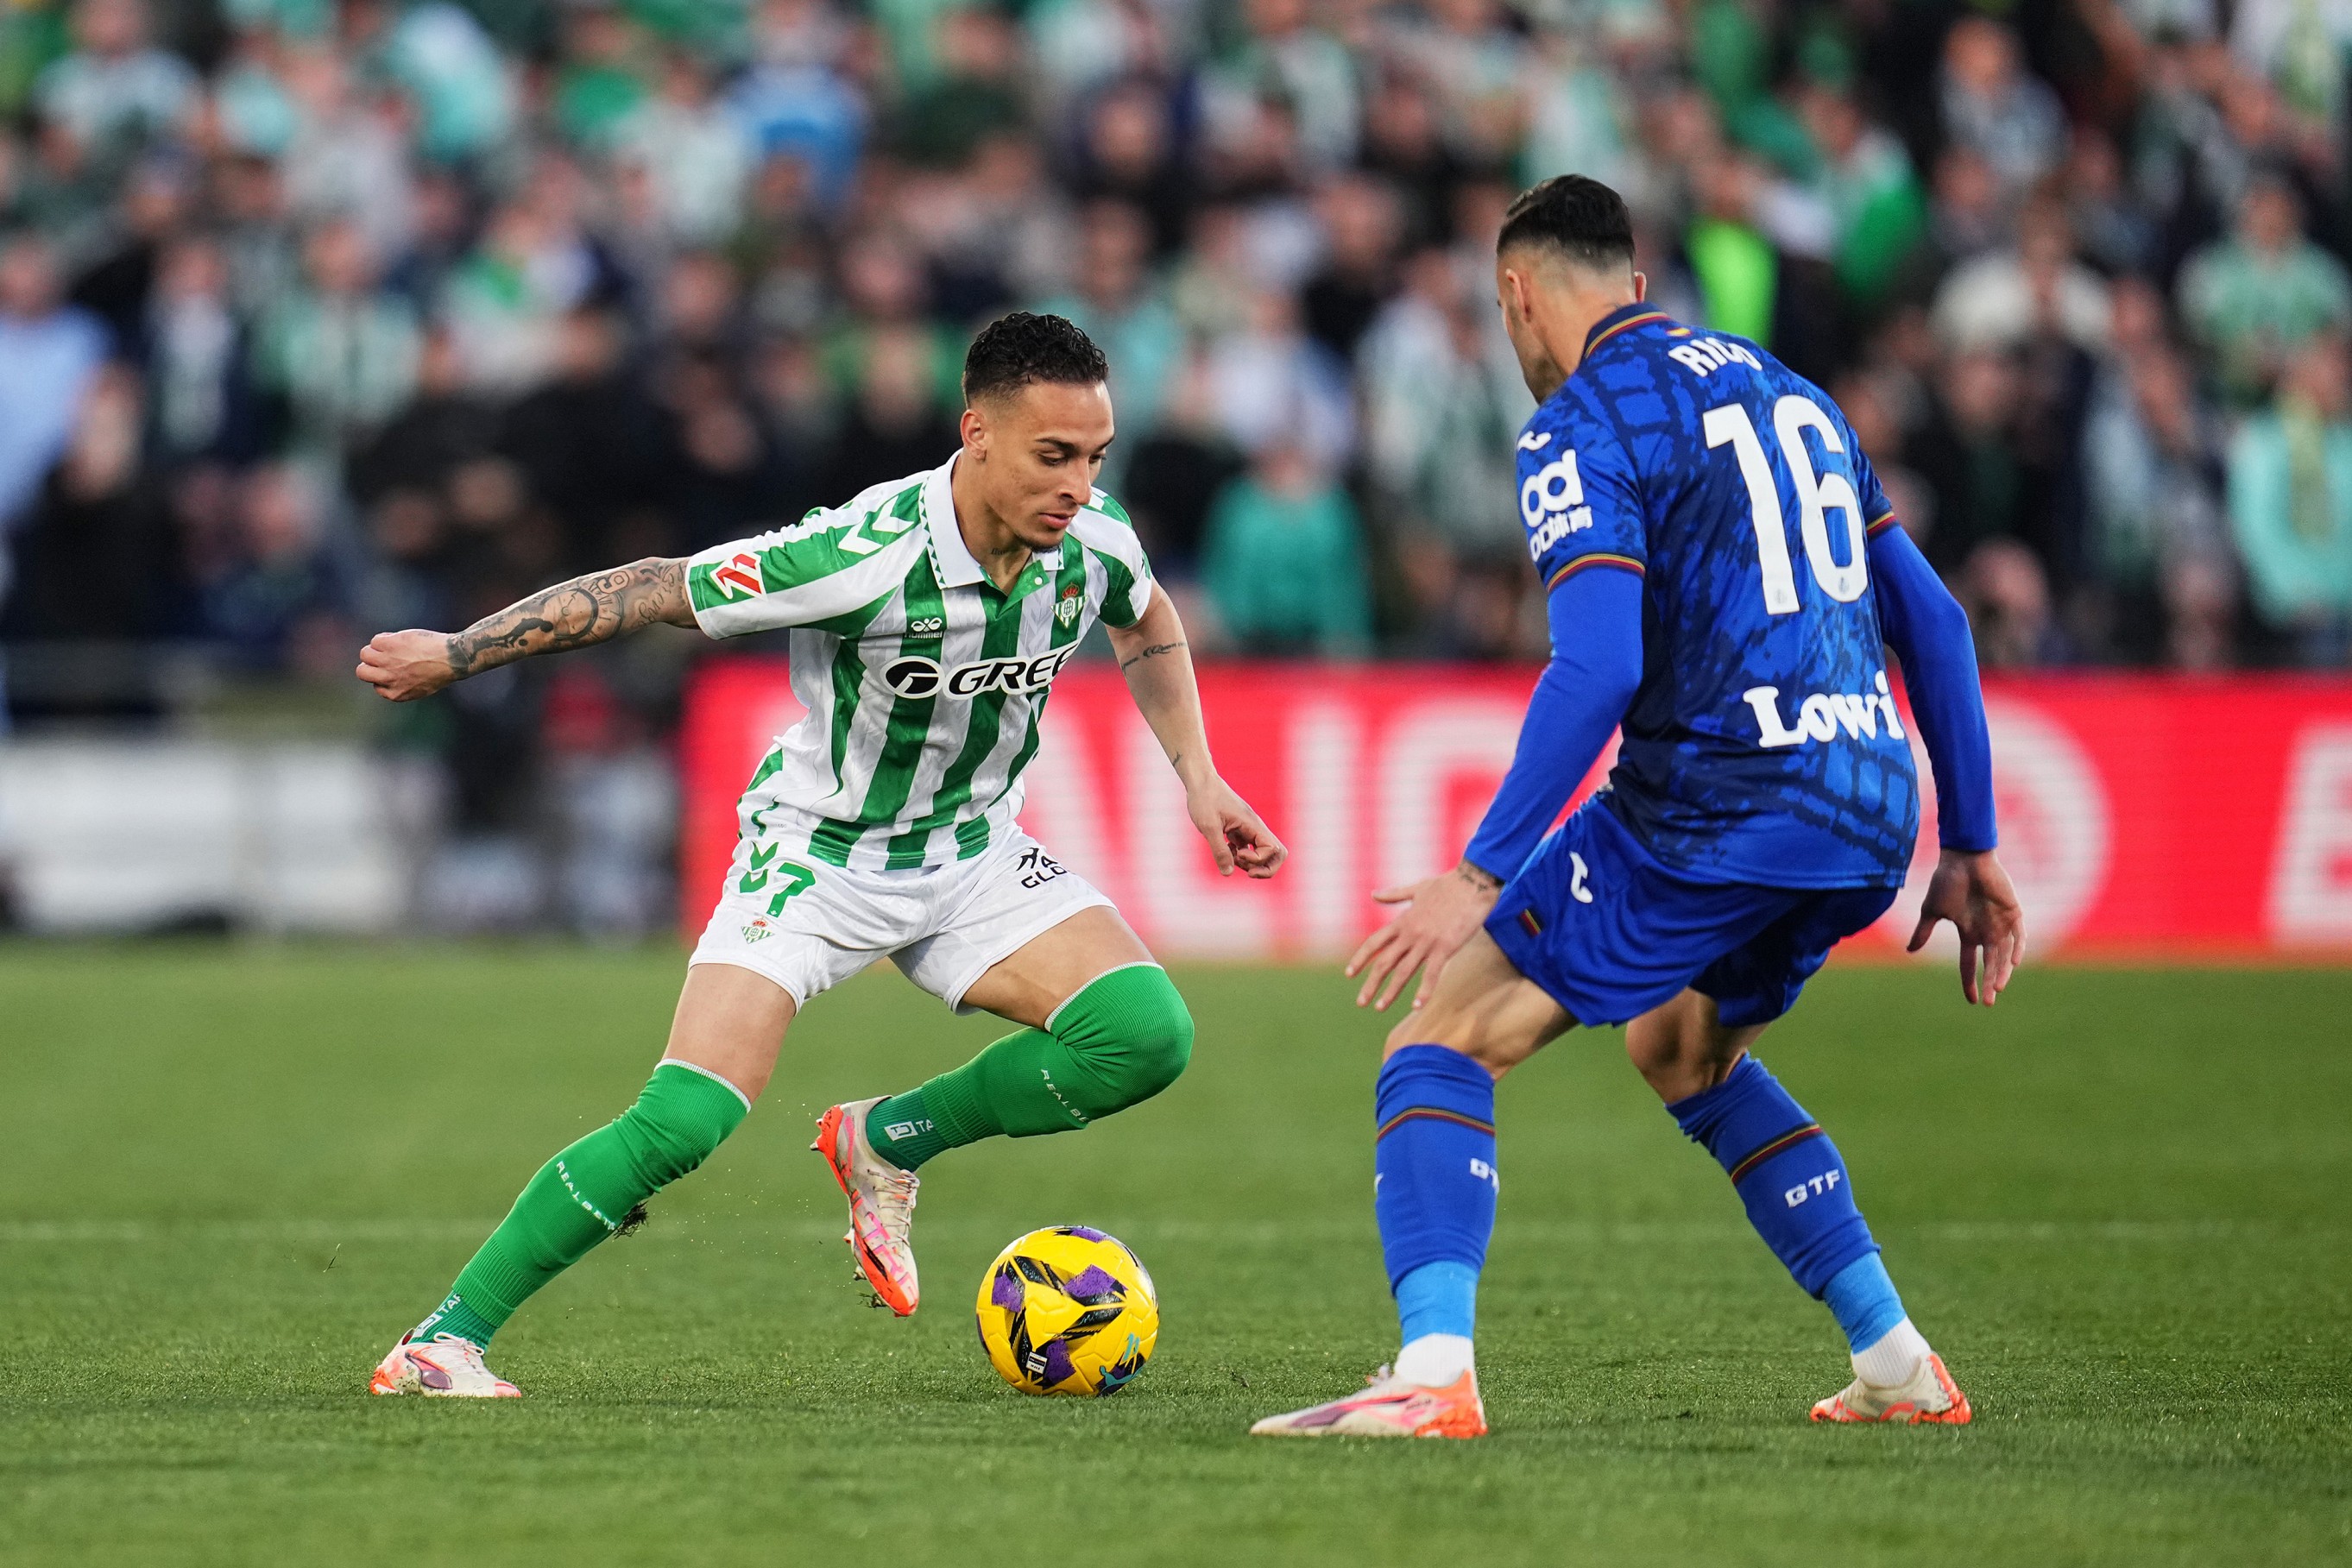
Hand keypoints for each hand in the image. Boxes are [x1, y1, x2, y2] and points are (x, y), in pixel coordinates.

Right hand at [356, 629, 457, 701]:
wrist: (452, 658)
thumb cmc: (440, 671)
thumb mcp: (420, 688)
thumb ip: (402, 686)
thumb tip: (386, 679)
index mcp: (395, 693)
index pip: (375, 685)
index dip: (384, 675)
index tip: (396, 669)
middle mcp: (388, 679)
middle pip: (362, 672)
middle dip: (369, 665)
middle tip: (384, 658)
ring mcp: (388, 661)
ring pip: (365, 654)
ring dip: (376, 649)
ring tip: (392, 647)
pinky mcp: (390, 644)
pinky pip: (376, 640)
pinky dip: (385, 638)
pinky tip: (399, 639)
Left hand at [1186, 776, 1285, 878]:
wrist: (1200, 782)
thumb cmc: (1204, 799)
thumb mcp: (1208, 826)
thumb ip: (1219, 850)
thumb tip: (1227, 873)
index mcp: (1252, 824)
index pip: (1273, 849)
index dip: (1258, 859)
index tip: (1238, 854)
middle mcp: (1255, 827)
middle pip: (1278, 853)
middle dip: (1266, 868)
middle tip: (1248, 872)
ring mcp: (1249, 830)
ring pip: (1263, 854)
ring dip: (1250, 864)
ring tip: (1230, 857)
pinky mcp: (1240, 831)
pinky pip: (1249, 849)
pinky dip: (1239, 856)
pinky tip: (1225, 849)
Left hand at [1346, 862, 1499, 1011]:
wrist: (1473, 882)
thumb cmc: (1447, 884)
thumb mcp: (1417, 889)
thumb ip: (1394, 894)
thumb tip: (1373, 894)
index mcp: (1402, 921)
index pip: (1374, 943)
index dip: (1360, 959)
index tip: (1349, 974)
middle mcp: (1410, 933)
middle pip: (1384, 962)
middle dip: (1371, 984)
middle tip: (1361, 1002)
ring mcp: (1426, 941)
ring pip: (1404, 971)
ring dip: (1391, 992)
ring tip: (1380, 1008)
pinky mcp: (1445, 947)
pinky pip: (1432, 974)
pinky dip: (1424, 991)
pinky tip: (1417, 1006)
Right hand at [1908, 847, 2026, 1005]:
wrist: (1963, 858)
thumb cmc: (1946, 881)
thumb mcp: (1931, 910)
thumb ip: (1924, 931)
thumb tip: (1910, 951)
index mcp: (1968, 932)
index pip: (1969, 963)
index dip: (1969, 981)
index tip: (1971, 1001)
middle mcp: (1986, 931)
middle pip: (1990, 964)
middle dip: (1988, 983)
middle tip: (1988, 1002)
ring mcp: (2000, 922)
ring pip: (2005, 954)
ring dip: (2002, 971)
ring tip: (1998, 988)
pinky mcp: (2013, 912)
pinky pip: (2019, 935)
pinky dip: (2017, 948)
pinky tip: (2012, 963)